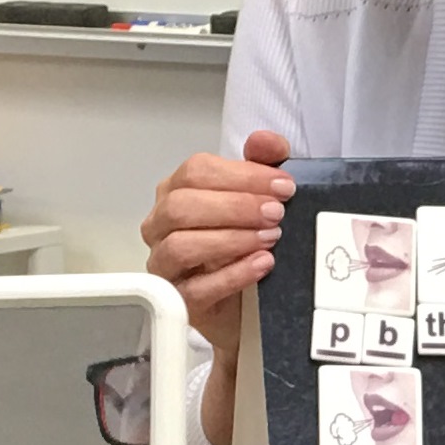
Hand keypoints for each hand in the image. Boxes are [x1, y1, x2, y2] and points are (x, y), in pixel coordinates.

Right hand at [140, 130, 293, 357]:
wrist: (248, 303)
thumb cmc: (246, 242)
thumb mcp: (260, 198)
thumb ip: (263, 164)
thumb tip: (265, 140)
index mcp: (177, 191)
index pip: (196, 171)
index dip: (242, 175)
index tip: (283, 185)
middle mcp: (161, 225)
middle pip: (181, 206)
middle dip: (235, 206)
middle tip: (276, 213)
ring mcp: (164, 264)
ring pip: (180, 245)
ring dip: (230, 239)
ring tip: (270, 238)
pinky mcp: (177, 301)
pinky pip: (195, 289)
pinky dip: (232, 275)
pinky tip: (262, 265)